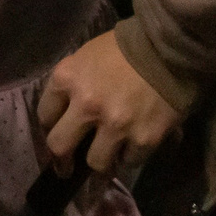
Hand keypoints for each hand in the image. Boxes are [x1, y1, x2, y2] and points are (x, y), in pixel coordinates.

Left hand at [36, 30, 183, 173]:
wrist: (170, 48)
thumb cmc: (125, 48)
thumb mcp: (86, 56)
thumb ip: (72, 83)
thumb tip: (66, 113)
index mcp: (67, 78)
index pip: (44, 115)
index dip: (50, 127)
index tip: (58, 133)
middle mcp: (86, 105)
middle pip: (59, 147)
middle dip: (62, 161)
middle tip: (67, 168)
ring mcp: (115, 125)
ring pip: (96, 162)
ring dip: (101, 162)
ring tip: (108, 158)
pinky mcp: (144, 139)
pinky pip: (129, 162)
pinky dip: (130, 156)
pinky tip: (134, 145)